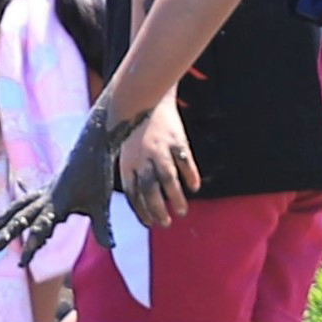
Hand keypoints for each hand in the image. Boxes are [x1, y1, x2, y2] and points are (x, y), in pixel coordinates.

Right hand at [0, 108, 130, 260]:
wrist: (93, 145)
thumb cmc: (98, 174)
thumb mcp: (101, 204)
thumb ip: (103, 227)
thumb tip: (110, 247)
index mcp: (56, 205)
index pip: (39, 230)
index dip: (31, 248)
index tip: (22, 264)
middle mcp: (46, 198)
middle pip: (21, 219)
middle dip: (7, 234)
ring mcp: (46, 191)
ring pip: (19, 206)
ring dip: (4, 219)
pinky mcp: (50, 186)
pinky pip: (28, 197)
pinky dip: (18, 203)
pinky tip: (14, 206)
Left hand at [120, 98, 202, 227]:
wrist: (148, 98)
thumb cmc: (136, 130)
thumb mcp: (126, 151)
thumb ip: (133, 173)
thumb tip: (142, 203)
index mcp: (127, 161)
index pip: (132, 193)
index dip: (140, 210)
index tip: (149, 223)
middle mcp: (142, 157)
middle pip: (149, 189)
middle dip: (157, 209)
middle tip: (165, 223)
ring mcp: (160, 148)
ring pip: (167, 178)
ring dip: (175, 198)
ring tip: (181, 212)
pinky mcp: (176, 140)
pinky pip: (184, 162)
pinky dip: (190, 176)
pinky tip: (194, 187)